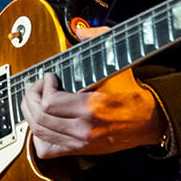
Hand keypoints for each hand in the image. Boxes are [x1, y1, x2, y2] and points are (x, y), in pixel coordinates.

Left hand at [21, 27, 168, 158]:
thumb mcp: (119, 64)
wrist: (150, 120)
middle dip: (32, 97)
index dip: (43, 87)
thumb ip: (100, 40)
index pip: (50, 103)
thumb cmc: (134, 94)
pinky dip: (38, 136)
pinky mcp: (80, 150)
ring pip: (39, 132)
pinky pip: (47, 149)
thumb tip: (80, 31)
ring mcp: (81, 142)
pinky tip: (42, 122)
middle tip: (36, 86)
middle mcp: (84, 129)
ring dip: (30, 113)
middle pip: (40, 117)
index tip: (50, 77)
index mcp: (92, 108)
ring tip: (34, 100)